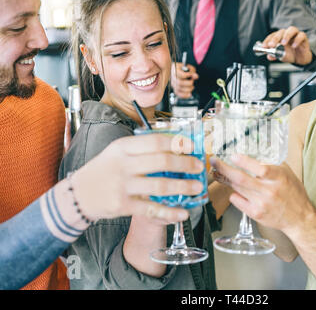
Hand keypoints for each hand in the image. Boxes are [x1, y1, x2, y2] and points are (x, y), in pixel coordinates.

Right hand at [71, 133, 205, 223]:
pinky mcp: (123, 205)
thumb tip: (175, 148)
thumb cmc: (103, 170)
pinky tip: (183, 212)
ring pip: (160, 185)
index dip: (177, 143)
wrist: (77, 195)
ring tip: (196, 188)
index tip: (192, 146)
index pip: (156, 141)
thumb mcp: (117, 152)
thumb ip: (141, 149)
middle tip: (199, 167)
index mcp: (123, 147)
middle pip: (162, 161)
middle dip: (186, 164)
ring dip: (183, 186)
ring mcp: (123, 186)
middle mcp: (123, 164)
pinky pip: (152, 209)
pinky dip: (170, 212)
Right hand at [170, 62, 198, 98]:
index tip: (192, 75)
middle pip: (179, 83)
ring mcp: (173, 84)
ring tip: (192, 87)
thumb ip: (192, 72)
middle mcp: (172, 77)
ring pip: (179, 89)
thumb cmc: (185, 70)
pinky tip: (190, 94)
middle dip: (189, 83)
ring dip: (188, 89)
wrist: (181, 72)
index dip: (187, 75)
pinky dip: (185, 95)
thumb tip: (195, 76)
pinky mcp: (175, 89)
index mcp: (175, 69)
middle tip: (192, 81)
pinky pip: (178, 94)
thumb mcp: (190, 68)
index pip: (180, 74)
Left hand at [210, 154, 311, 232]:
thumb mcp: (287, 173)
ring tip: (219, 173)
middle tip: (215, 162)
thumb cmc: (293, 194)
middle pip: (241, 179)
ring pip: (237, 188)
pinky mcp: (256, 213)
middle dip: (224, 169)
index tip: (233, 156)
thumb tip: (253, 153)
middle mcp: (269, 191)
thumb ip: (271, 164)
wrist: (299, 218)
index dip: (244, 162)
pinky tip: (236, 190)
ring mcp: (261, 203)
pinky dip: (233, 193)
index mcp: (279, 178)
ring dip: (226, 179)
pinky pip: (237, 200)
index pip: (260, 168)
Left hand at [262, 26, 312, 65]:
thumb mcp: (281, 56)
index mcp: (280, 37)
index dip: (268, 40)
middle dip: (275, 38)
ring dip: (286, 36)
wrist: (300, 59)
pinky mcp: (303, 37)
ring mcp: (296, 34)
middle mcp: (287, 33)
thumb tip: (269, 56)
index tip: (264, 46)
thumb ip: (274, 55)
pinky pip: (301, 35)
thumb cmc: (290, 54)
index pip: (273, 35)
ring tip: (283, 44)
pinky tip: (294, 46)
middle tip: (272, 45)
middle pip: (281, 32)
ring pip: (291, 30)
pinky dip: (297, 40)